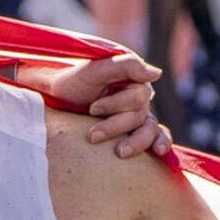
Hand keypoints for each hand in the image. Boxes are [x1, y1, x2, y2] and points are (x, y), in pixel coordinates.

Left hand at [43, 51, 170, 157]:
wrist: (58, 98)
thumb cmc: (76, 82)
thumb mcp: (96, 68)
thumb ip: (126, 66)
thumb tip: (157, 74)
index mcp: (134, 79)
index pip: (138, 96)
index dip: (116, 105)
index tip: (92, 109)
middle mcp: (140, 98)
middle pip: (139, 116)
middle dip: (115, 126)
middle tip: (92, 136)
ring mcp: (140, 115)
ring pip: (149, 130)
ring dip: (135, 142)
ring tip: (119, 153)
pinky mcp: (135, 130)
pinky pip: (157, 136)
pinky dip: (161, 142)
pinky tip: (158, 152)